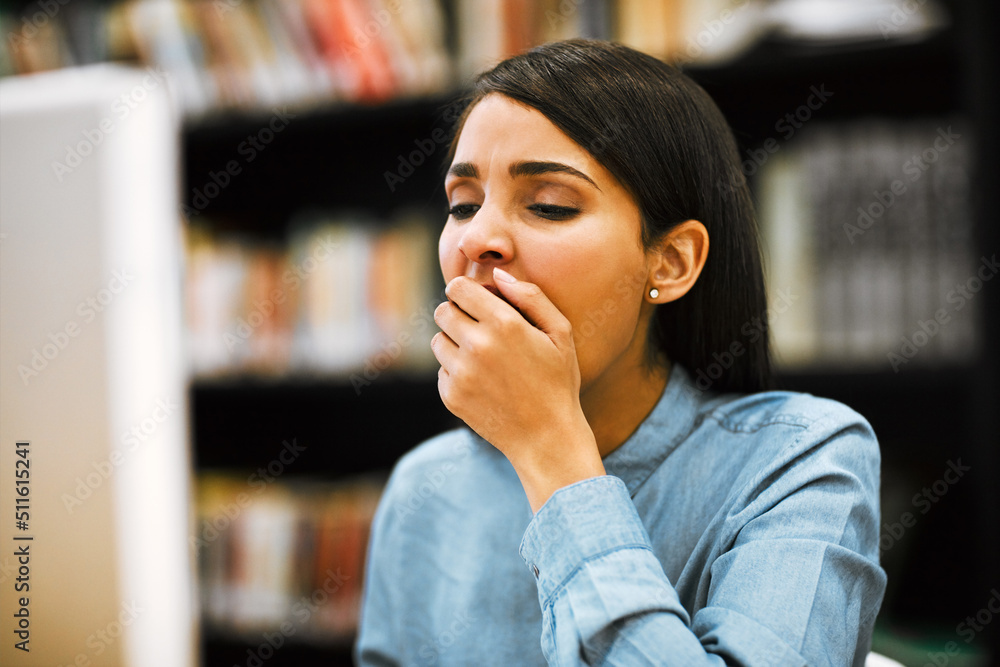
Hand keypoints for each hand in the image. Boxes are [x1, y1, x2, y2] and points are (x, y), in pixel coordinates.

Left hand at [431, 267, 604, 511]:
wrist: (547, 437)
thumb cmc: (558, 381)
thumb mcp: (560, 333)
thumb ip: (531, 296)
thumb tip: (498, 274)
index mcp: (504, 323)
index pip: (457, 288)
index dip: (465, 291)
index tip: (476, 301)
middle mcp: (477, 345)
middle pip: (442, 312)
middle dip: (458, 315)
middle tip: (479, 330)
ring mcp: (461, 372)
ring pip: (438, 341)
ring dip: (454, 344)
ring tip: (483, 358)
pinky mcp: (451, 395)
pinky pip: (441, 370)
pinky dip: (455, 372)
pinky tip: (483, 383)